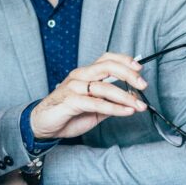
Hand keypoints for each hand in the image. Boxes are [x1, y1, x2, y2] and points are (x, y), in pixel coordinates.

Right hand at [30, 52, 148, 139]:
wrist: (42, 125)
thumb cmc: (68, 114)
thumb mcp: (94, 108)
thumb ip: (111, 102)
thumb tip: (132, 99)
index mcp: (85, 73)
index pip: (106, 59)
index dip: (124, 60)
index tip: (139, 68)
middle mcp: (79, 76)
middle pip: (107, 66)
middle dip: (128, 74)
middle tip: (143, 84)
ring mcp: (74, 88)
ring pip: (103, 86)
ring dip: (125, 96)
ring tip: (139, 105)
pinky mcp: (70, 101)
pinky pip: (96, 103)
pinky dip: (114, 108)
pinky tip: (126, 111)